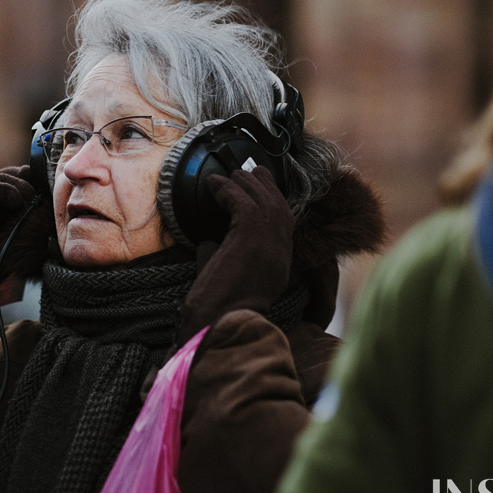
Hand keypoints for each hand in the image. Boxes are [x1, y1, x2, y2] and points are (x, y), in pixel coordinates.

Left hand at [179, 166, 293, 341]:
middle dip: (265, 186)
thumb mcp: (227, 276)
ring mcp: (270, 240)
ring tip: (231, 174)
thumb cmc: (218, 307)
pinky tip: (215, 183)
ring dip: (246, 183)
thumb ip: (222, 255)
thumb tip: (208, 242)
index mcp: (279, 263)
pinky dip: (228, 189)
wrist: (220, 321)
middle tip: (250, 171)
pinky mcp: (252, 233)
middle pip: (279, 207)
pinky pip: (242, 200)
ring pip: (264, 199)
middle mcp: (281, 250)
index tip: (261, 189)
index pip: (283, 225)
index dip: (272, 204)